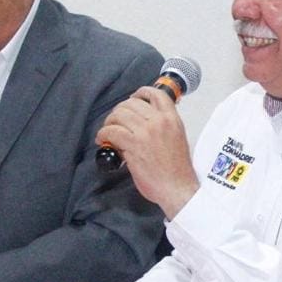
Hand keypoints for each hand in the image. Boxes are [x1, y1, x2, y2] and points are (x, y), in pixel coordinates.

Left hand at [96, 86, 198, 217]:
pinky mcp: (133, 145)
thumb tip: (146, 122)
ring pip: (119, 115)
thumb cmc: (177, 170)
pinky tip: (103, 140)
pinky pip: (111, 131)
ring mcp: (146, 132)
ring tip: (108, 131)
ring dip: (109, 122)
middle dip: (120, 111)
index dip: (141, 93)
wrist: (177, 188)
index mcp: (172, 120)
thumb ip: (165, 126)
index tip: (133, 98)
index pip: (156, 94)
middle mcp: (159, 122)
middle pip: (131, 103)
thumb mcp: (178, 139)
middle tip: (116, 121)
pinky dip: (103, 134)